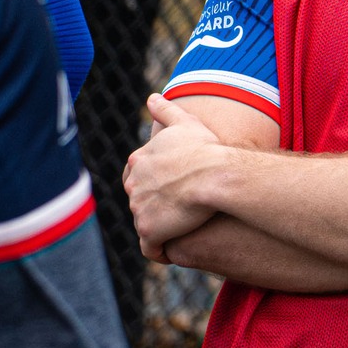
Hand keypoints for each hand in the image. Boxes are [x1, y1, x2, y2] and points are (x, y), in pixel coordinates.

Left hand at [126, 94, 227, 258]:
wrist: (214, 175)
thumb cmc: (205, 148)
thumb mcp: (185, 122)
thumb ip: (166, 110)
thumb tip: (152, 97)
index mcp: (138, 161)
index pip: (137, 177)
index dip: (154, 185)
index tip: (171, 190)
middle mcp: (133, 185)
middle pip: (139, 201)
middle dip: (154, 207)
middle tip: (177, 212)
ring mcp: (139, 209)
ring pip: (145, 224)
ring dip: (159, 229)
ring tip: (180, 232)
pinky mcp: (149, 232)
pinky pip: (152, 249)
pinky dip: (160, 250)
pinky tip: (173, 250)